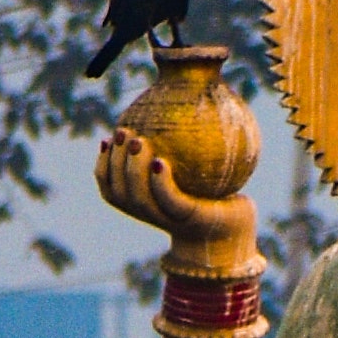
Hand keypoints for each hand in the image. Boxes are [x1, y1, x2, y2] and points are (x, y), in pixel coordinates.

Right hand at [96, 110, 252, 262]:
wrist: (234, 227)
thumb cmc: (213, 196)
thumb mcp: (191, 170)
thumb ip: (174, 149)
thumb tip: (164, 110)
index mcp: (143, 206)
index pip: (111, 190)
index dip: (102, 166)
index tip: (106, 139)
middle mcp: (151, 215)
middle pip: (119, 193)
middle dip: (115, 161)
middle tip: (123, 132)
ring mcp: (169, 219)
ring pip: (139, 198)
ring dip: (133, 168)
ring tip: (138, 141)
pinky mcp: (188, 219)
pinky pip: (169, 200)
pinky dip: (160, 182)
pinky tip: (160, 161)